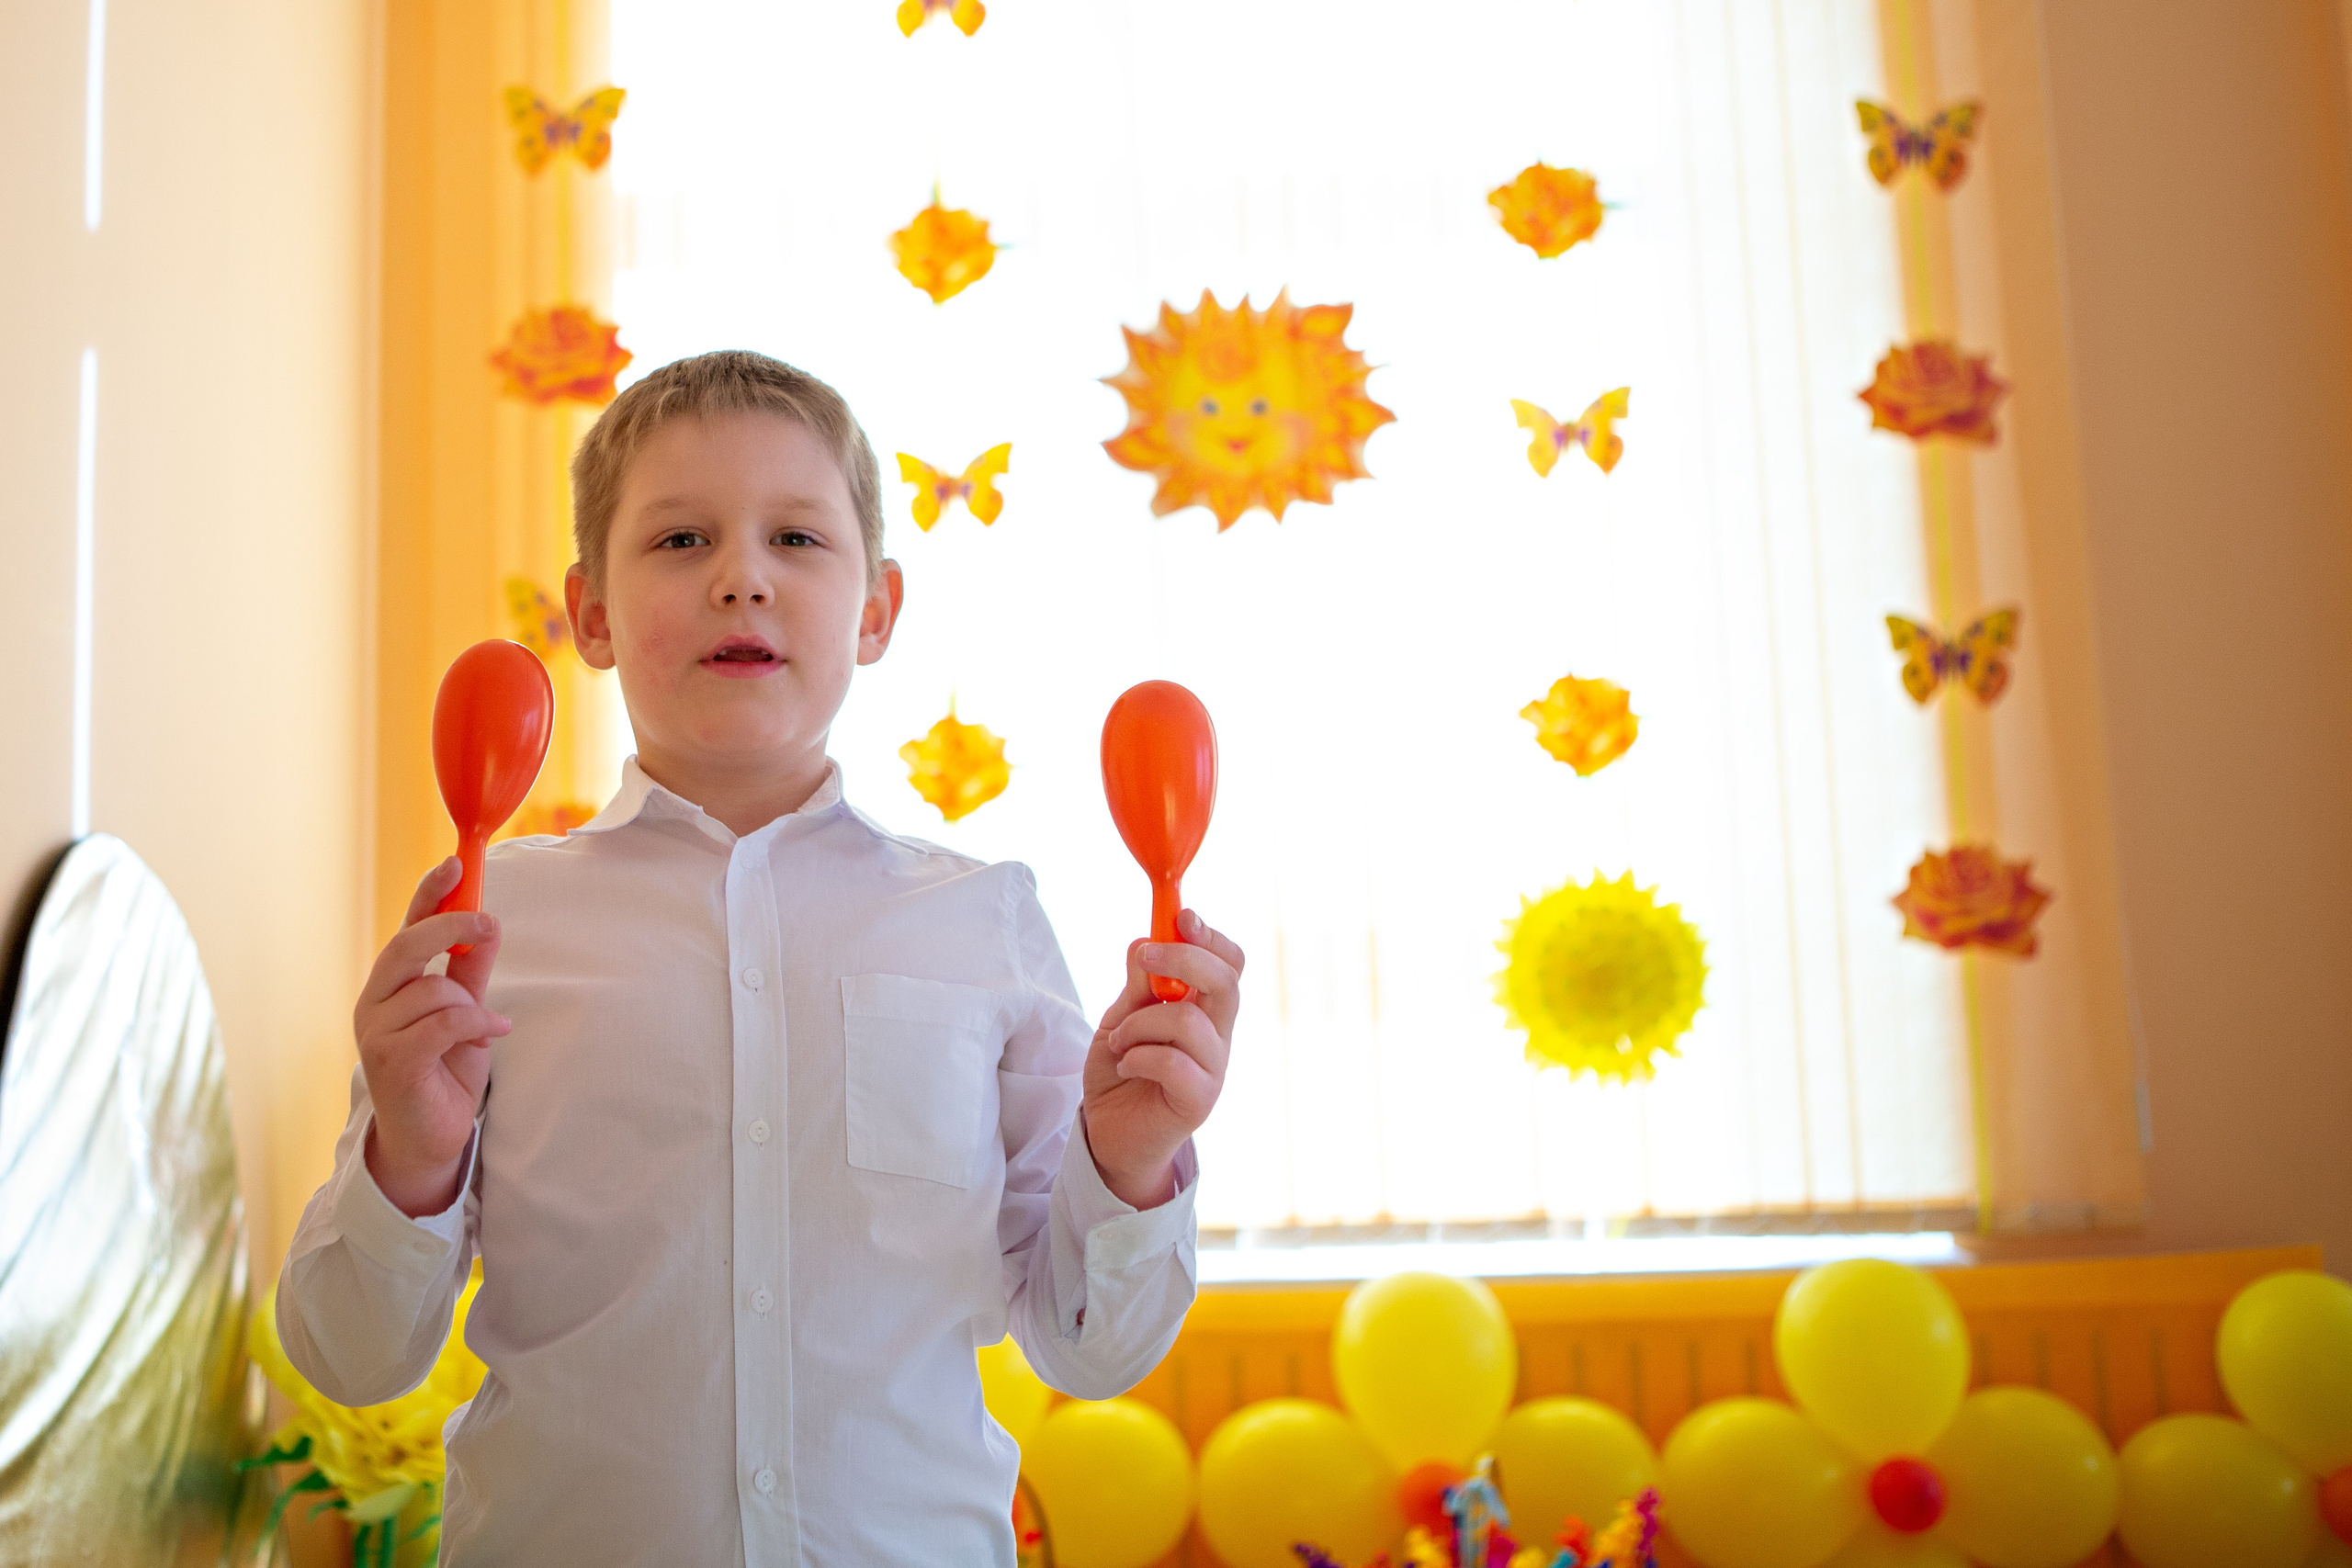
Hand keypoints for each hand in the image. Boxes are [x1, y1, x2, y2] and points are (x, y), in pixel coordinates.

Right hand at [355, 857, 509, 1216]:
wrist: (431, 1140)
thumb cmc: (445, 1073)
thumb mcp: (466, 1013)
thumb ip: (471, 973)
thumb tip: (488, 925)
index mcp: (390, 986)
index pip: (405, 928)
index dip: (428, 895)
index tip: (454, 863)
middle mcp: (374, 1003)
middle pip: (406, 947)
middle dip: (450, 928)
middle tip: (488, 924)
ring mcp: (375, 1032)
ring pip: (432, 989)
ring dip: (470, 1004)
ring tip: (483, 1027)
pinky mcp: (390, 1061)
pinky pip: (441, 1022)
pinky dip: (474, 1024)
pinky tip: (490, 1034)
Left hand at [1082, 909, 1243, 1208]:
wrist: (1109, 1134)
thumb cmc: (1122, 1070)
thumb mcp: (1122, 1016)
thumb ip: (1138, 984)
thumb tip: (1144, 939)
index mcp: (1206, 1009)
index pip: (1230, 964)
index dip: (1212, 937)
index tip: (1182, 916)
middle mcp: (1218, 1036)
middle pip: (1225, 982)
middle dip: (1183, 958)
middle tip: (1144, 957)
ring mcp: (1213, 1069)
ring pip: (1189, 1020)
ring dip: (1140, 1022)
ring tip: (1119, 1041)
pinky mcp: (1198, 1100)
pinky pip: (1173, 1062)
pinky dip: (1138, 1055)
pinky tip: (1125, 1065)